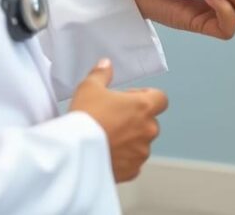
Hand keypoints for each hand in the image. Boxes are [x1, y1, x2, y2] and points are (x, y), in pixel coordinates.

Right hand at [69, 59, 167, 181]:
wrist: (73, 152)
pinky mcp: (132, 170)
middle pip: (149, 121)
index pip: (160, 98)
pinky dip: (123, 158)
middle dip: (136, 119)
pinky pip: (132, 162)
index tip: (130, 98)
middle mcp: (148, 130)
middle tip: (113, 117)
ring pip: (141, 143)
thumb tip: (106, 65)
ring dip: (130, 139)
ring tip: (107, 137)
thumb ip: (102, 73)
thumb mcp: (89, 87)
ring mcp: (141, 152)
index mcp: (143, 107)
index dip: (146, 96)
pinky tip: (106, 152)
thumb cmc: (84, 118)